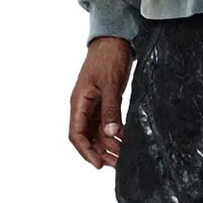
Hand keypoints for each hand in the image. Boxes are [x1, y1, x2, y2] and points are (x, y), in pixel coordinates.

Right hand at [69, 36, 133, 168]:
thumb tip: (110, 134)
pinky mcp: (106, 100)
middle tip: (117, 164)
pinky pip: (107, 122)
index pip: (77, 134)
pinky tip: (125, 140)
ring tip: (123, 157)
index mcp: (79, 101)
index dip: (86, 151)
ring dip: (109, 145)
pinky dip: (115, 132)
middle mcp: (84, 105)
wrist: (115, 38)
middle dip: (101, 152)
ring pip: (98, 131)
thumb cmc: (108, 56)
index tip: (98, 165)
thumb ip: (110, 109)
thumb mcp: (110, 83)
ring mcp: (95, 103)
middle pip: (88, 136)